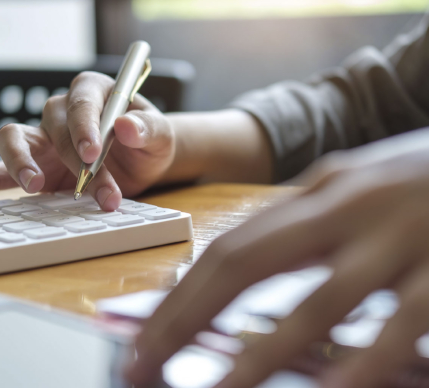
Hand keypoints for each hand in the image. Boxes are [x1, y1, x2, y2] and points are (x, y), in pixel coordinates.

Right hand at [0, 72, 174, 210]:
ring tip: (34, 186)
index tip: (92, 152)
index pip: (80, 102)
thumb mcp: (161, 134)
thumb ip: (147, 128)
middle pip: (54, 126)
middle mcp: (64, 112)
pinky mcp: (36, 166)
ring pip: (15, 139)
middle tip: (94, 188)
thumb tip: (125, 125)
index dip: (83, 126)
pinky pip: (1, 170)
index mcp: (94, 92)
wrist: (145, 162)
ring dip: (20, 162)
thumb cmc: (150, 141)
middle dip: (73, 159)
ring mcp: (45, 139)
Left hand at [128, 129, 428, 387]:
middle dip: (188, 317)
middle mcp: (347, 210)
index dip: (183, 292)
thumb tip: (247, 259)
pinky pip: (398, 325)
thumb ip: (305, 223)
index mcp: (321, 193)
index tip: (148, 332)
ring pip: (317, 303)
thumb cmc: (418, 178)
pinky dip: (361, 366)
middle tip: (144, 362)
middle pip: (247, 263)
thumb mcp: (354, 189)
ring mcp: (397, 240)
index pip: (232, 245)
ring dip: (259, 356)